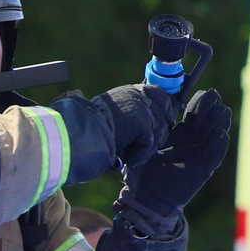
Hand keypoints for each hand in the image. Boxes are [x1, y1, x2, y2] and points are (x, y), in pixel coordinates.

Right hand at [54, 85, 177, 184]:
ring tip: (132, 156)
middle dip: (159, 133)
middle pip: (164, 115)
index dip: (167, 106)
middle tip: (148, 147)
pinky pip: (149, 143)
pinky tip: (128, 159)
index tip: (168, 118)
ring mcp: (142, 108)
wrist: (81, 130)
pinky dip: (140, 155)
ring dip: (146, 148)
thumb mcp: (114, 113)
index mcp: (131, 91)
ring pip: (158, 132)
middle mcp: (139, 96)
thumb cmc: (91, 127)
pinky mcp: (142, 123)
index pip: (158, 92)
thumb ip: (131, 114)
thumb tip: (150, 127)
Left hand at [115, 91, 232, 233]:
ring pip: (213, 137)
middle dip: (211, 109)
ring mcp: (198, 157)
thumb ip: (150, 128)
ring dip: (219, 124)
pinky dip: (218, 147)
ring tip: (223, 111)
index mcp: (179, 136)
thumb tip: (149, 107)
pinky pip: (213, 157)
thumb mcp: (145, 145)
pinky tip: (222, 134)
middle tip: (214, 96)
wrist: (145, 199)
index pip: (193, 116)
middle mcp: (191, 145)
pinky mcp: (201, 172)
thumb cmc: (142, 172)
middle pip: (206, 123)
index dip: (199, 104)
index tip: (203, 91)